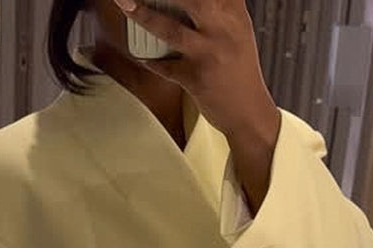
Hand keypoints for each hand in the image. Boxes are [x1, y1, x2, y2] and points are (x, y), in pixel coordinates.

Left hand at [113, 0, 277, 138]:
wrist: (248, 112)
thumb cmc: (239, 70)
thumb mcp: (238, 31)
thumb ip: (221, 9)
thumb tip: (188, 2)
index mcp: (234, 13)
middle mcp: (222, 29)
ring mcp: (208, 53)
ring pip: (170, 29)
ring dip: (143, 15)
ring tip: (124, 3)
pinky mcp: (196, 78)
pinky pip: (165, 66)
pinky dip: (152, 61)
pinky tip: (144, 56)